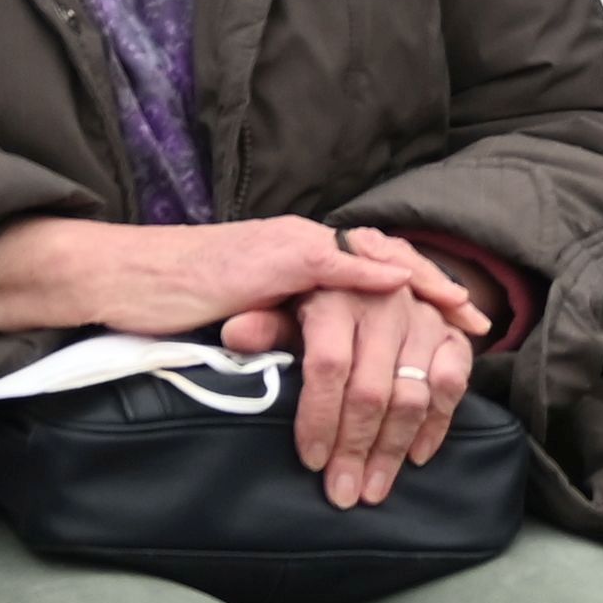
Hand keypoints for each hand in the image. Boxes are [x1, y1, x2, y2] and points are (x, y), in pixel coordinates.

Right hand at [0, 212, 466, 345]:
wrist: (123, 280)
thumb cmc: (174, 304)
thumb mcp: (243, 315)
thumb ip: (283, 326)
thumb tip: (315, 361)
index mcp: (298, 254)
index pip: (373, 266)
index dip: (419, 290)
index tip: (460, 319)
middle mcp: (302, 240)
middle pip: (386, 258)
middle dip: (435, 290)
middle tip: (479, 321)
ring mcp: (288, 246)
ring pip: (370, 256)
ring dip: (415, 285)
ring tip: (457, 310)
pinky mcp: (269, 260)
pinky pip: (329, 264)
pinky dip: (368, 275)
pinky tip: (398, 288)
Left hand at [288, 233, 480, 506]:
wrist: (377, 269)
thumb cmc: (318, 300)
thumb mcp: (285, 307)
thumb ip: (265, 327)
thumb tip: (234, 337)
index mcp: (336, 297)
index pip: (329, 366)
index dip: (319, 417)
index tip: (311, 460)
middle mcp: (384, 304)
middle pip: (371, 390)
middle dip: (355, 449)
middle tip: (343, 494)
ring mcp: (423, 319)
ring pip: (412, 395)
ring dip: (393, 449)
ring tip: (374, 489)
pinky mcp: (450, 332)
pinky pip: (452, 383)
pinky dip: (436, 424)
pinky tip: (416, 456)